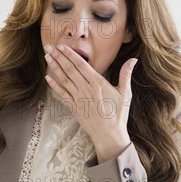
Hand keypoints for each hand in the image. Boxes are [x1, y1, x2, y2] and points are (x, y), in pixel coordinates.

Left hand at [43, 44, 137, 162]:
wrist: (109, 135)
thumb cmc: (118, 114)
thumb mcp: (125, 93)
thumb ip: (126, 74)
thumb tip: (133, 60)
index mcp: (97, 83)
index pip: (81, 64)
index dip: (70, 54)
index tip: (62, 46)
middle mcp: (85, 89)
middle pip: (69, 69)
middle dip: (58, 56)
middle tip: (49, 46)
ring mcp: (78, 98)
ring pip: (63, 79)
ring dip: (54, 67)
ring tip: (47, 56)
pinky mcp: (73, 108)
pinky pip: (61, 94)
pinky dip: (54, 85)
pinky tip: (47, 78)